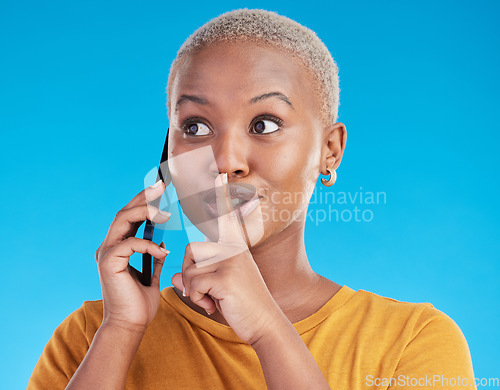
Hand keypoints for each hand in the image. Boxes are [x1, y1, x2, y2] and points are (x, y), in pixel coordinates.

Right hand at [94, 181, 170, 332]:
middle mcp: (109, 247)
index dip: (143, 201)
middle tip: (161, 186)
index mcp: (118, 249)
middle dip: (143, 197)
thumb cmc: (140, 304)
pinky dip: (147, 245)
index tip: (159, 189)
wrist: (131, 326)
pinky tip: (161, 251)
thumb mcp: (152, 275)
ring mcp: (106, 253)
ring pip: (122, 220)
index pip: (129, 218)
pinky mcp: (108, 262)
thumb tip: (161, 244)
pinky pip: (130, 243)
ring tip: (163, 212)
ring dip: (143, 212)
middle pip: (124, 213)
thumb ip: (153, 258)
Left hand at [172, 173, 282, 344]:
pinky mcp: (225, 275)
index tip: (217, 174)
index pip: (224, 215)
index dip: (220, 194)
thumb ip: (198, 277)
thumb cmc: (241, 303)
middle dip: (192, 276)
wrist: (264, 322)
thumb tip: (174, 278)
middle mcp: (233, 247)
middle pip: (191, 251)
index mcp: (235, 245)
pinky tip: (215, 305)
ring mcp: (230, 259)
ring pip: (189, 268)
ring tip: (216, 299)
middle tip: (212, 291)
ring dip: (195, 290)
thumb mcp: (221, 284)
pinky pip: (192, 283)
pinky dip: (198, 299)